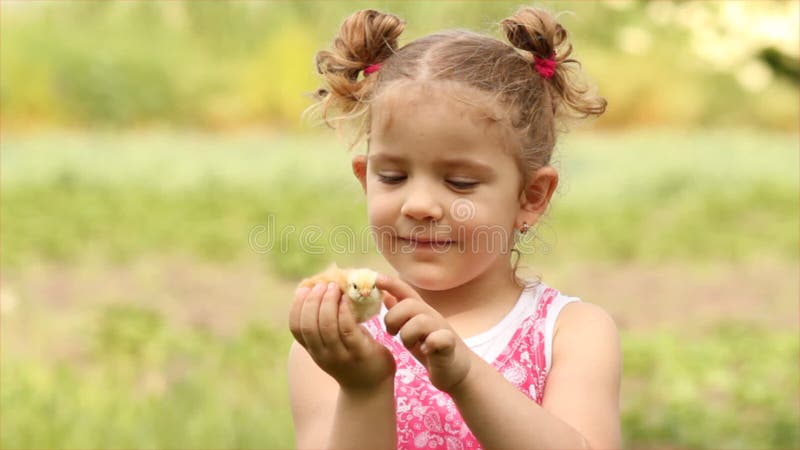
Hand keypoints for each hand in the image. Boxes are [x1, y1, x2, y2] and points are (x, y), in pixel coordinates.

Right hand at [289, 282, 395, 391]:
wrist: (370, 388)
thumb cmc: (352, 358)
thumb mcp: (334, 343)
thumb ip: (326, 323)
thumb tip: (324, 288)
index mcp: (313, 350)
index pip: (295, 328)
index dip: (297, 306)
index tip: (305, 288)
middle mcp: (322, 354)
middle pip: (308, 326)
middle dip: (312, 301)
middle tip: (323, 284)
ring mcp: (340, 356)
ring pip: (326, 326)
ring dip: (328, 303)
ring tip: (335, 287)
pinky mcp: (359, 353)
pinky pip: (347, 329)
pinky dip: (345, 311)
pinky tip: (348, 299)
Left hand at [376, 274, 471, 392]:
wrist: (458, 371)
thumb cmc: (432, 349)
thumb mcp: (412, 329)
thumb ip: (400, 314)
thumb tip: (385, 296)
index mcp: (421, 312)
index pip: (406, 292)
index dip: (392, 284)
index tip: (377, 279)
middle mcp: (432, 317)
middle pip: (410, 304)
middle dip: (394, 318)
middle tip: (392, 334)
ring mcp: (442, 330)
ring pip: (421, 321)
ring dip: (408, 334)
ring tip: (410, 346)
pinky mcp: (450, 346)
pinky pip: (440, 338)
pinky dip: (430, 343)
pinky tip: (425, 351)